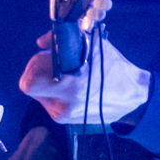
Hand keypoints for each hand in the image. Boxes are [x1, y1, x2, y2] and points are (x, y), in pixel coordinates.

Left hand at [18, 28, 152, 126]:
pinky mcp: (63, 119)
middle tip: (50, 62)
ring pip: (37, 92)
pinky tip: (69, 85)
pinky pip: (47, 100)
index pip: (30, 79)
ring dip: (44, 80)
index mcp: (70, 86)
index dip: (35, 63)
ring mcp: (62, 115)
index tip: (48, 56)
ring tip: (64, 74)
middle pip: (28, 86)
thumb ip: (61, 40)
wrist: (131, 96)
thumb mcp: (91, 45)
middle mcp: (64, 104)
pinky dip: (52, 90)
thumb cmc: (111, 66)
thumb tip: (40, 43)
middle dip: (35, 71)